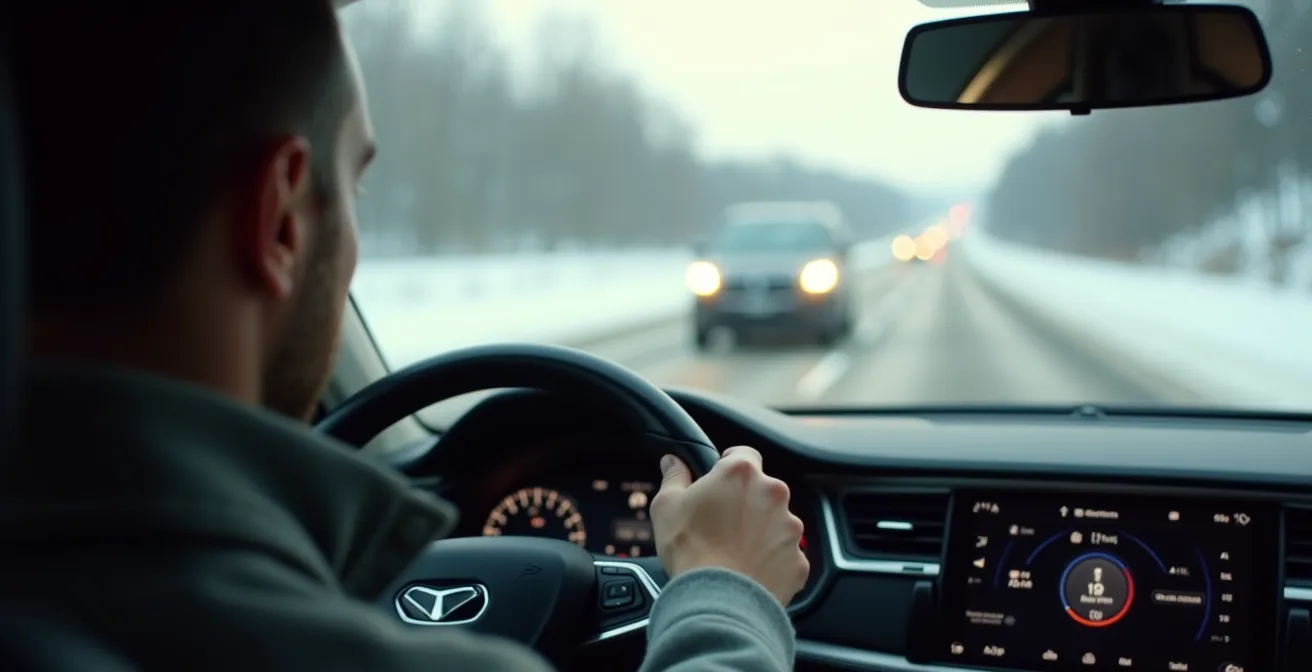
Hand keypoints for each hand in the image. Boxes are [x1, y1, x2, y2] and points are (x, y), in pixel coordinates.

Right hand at [649, 445, 808, 605]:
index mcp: (741, 473)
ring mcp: (790, 527)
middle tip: (721, 523)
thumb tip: (673, 462)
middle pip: (762, 489)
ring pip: (776, 522)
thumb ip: (674, 477)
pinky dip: (770, 560)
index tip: (719, 481)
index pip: (744, 454)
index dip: (729, 466)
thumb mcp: (666, 507)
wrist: (718, 600)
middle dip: (745, 502)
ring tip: (733, 552)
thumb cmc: (690, 549)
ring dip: (760, 531)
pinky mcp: (799, 559)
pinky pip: (785, 554)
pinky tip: (748, 570)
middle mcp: (773, 494)